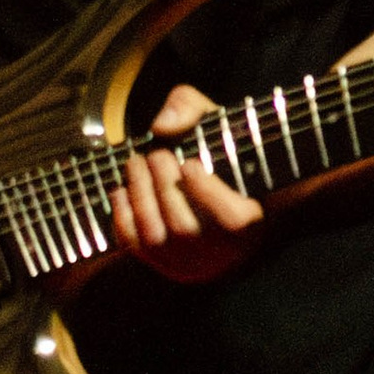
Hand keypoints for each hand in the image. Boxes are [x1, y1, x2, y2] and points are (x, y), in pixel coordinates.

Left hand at [108, 83, 265, 283]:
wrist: (217, 191)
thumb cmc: (217, 152)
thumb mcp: (213, 121)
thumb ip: (191, 108)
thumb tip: (162, 125)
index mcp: (252, 223)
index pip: (233, 221)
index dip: (207, 194)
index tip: (189, 164)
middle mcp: (223, 254)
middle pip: (186, 228)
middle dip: (164, 188)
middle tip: (155, 156)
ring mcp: (192, 265)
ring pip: (158, 240)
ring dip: (140, 198)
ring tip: (135, 164)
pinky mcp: (165, 266)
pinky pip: (137, 249)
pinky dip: (123, 218)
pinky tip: (121, 190)